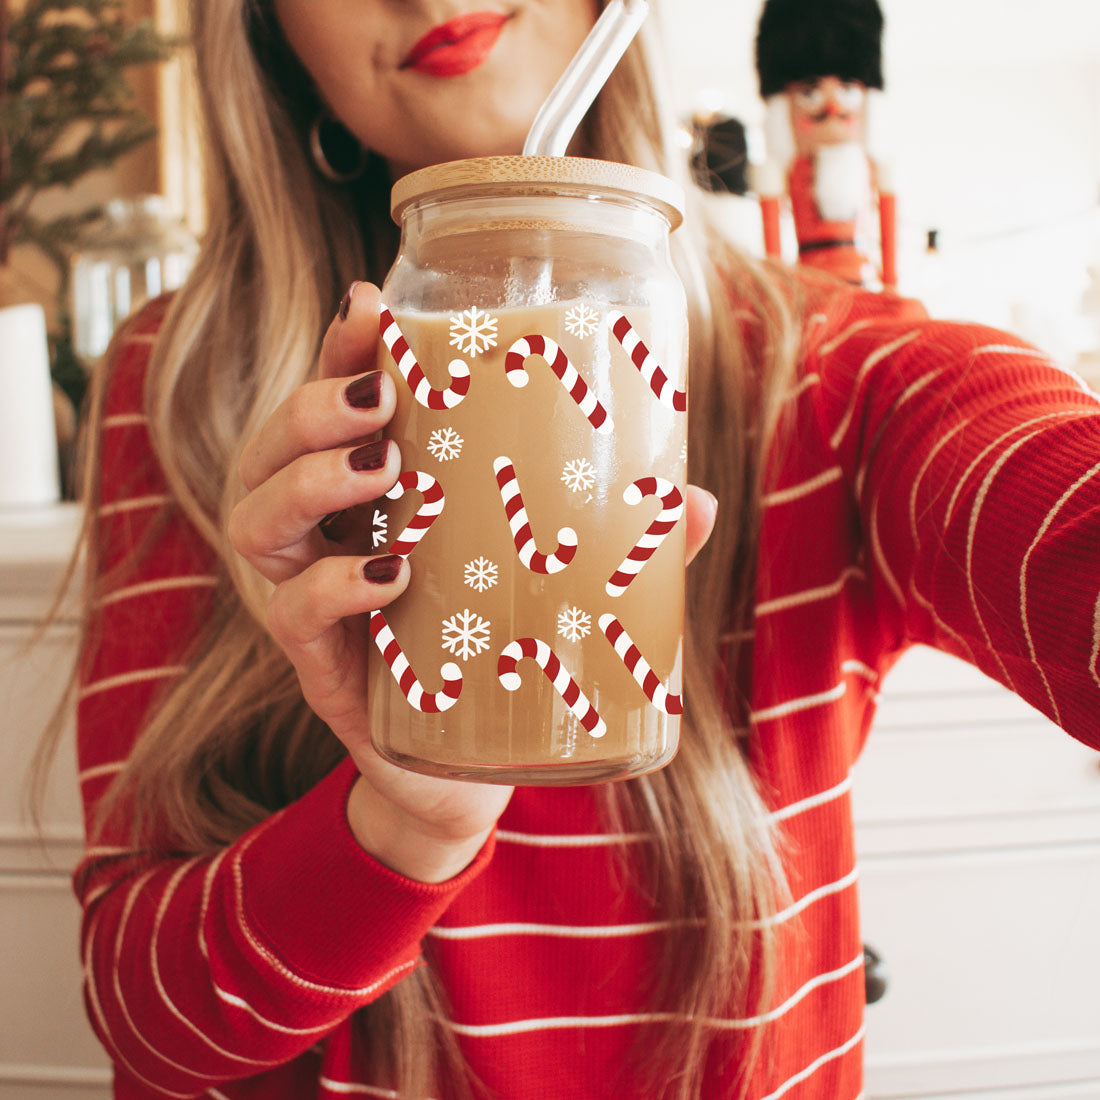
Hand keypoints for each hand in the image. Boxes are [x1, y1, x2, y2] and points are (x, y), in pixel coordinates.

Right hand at [228, 282, 717, 883]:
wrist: (473, 774)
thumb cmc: (504, 657)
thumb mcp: (555, 585)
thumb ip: (618, 544)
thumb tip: (696, 501)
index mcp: (370, 501)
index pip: (332, 407)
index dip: (340, 351)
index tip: (371, 307)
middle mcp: (324, 542)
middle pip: (269, 450)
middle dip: (312, 406)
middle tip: (380, 398)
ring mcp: (311, 605)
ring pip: (255, 521)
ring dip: (307, 479)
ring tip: (382, 465)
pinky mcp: (321, 670)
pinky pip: (293, 614)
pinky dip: (333, 586)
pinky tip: (388, 572)